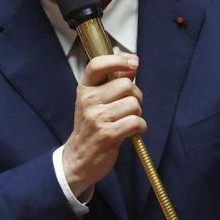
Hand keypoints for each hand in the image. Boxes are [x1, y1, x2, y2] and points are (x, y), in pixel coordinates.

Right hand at [61, 54, 144, 196]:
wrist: (79, 159)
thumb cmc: (91, 128)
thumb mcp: (96, 102)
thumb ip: (114, 82)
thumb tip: (133, 63)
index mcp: (85, 89)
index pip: (97, 65)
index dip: (118, 60)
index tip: (133, 62)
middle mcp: (88, 101)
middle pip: (126, 85)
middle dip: (136, 96)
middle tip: (129, 107)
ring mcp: (96, 118)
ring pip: (133, 104)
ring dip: (137, 114)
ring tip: (128, 121)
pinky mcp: (107, 135)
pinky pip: (136, 122)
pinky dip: (140, 127)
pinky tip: (132, 131)